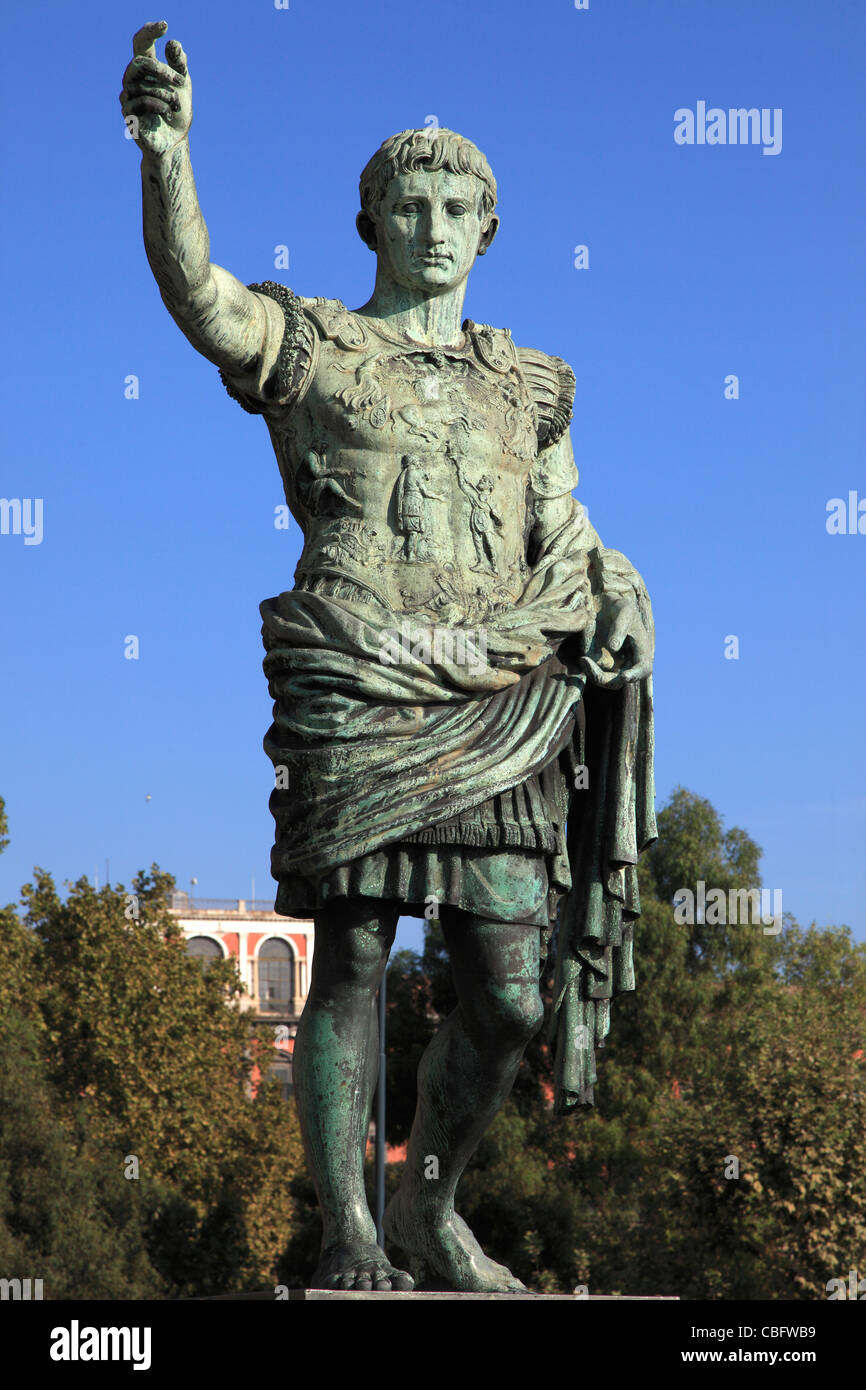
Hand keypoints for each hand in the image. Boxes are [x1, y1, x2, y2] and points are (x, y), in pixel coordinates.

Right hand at [120, 21, 191, 156]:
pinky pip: (141, 102)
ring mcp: (127, 97)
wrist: (175, 141)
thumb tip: (174, 44)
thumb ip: (179, 65)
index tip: (164, 26)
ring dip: (165, 94)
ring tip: (176, 104)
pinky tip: (167, 112)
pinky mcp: (128, 115)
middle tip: (182, 81)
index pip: (140, 43)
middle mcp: (132, 79)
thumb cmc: (177, 111)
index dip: (149, 32)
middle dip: (163, 71)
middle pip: (140, 62)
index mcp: (144, 69)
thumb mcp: (182, 85)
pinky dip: (159, 106)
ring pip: (142, 85)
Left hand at [580, 595, 652, 689]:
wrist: (609, 607)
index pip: (643, 669)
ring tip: (583, 659)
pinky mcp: (602, 665)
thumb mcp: (624, 613)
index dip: (635, 675)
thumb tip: (613, 647)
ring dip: (593, 674)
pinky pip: (595, 673)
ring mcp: (615, 666)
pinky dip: (589, 669)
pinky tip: (583, 659)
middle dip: (603, 677)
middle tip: (587, 662)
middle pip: (619, 681)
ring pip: (605, 680)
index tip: (624, 676)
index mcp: (641, 653)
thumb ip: (619, 629)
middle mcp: (629, 664)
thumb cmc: (622, 608)